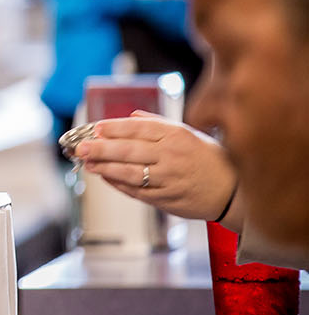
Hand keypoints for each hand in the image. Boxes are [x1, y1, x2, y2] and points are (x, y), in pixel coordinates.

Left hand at [75, 111, 236, 220]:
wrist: (233, 191)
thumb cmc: (209, 158)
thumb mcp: (189, 133)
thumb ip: (157, 123)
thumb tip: (130, 115)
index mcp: (176, 136)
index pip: (139, 128)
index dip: (115, 128)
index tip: (96, 128)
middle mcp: (171, 156)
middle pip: (129, 150)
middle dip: (101, 148)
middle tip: (81, 147)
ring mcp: (168, 179)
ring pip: (130, 173)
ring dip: (105, 167)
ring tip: (88, 162)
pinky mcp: (166, 199)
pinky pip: (137, 191)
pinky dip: (118, 184)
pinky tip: (105, 177)